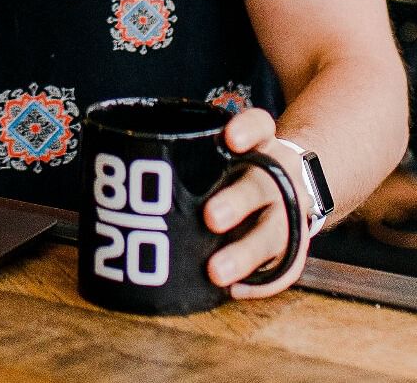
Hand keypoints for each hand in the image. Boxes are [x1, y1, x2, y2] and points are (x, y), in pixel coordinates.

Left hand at [203, 107, 313, 298]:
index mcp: (261, 145)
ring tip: (216, 272)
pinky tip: (235, 289)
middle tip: (210, 217)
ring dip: (246, 252)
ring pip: (276, 231)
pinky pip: (288, 266)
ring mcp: (290, 211)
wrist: (290, 184)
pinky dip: (264, 282)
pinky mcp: (295, 243)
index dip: (248, 130)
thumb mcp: (224, 151)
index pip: (260, 127)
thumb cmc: (237, 169)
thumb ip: (189, 157)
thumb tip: (121, 177)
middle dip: (238, 202)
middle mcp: (279, 176)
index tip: (230, 138)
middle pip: (262, 186)